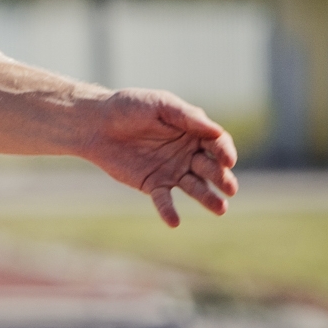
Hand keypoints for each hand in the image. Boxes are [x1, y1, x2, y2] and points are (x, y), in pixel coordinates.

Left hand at [83, 88, 238, 226]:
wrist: (97, 123)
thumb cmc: (130, 107)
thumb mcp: (161, 105)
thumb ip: (187, 117)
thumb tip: (217, 132)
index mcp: (194, 133)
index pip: (217, 144)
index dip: (224, 152)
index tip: (228, 160)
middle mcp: (188, 154)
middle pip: (210, 168)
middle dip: (221, 178)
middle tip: (230, 188)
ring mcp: (172, 171)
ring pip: (194, 187)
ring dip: (207, 198)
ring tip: (220, 209)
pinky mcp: (153, 184)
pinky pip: (164, 200)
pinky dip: (169, 210)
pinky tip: (174, 222)